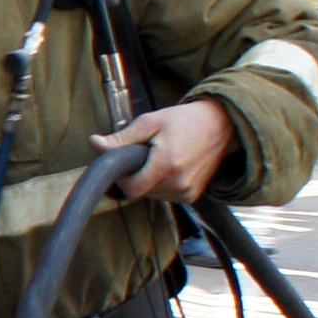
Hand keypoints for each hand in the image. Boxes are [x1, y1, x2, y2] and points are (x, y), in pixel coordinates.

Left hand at [93, 99, 237, 205]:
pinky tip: (171, 166)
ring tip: (162, 158)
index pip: (131, 189)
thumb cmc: (186, 120)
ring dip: (150, 180)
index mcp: (167, 164)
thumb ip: (122, 138)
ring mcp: (187, 192)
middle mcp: (179, 183)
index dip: (123, 178)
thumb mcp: (150, 122)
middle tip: (147, 153)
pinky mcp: (192, 196)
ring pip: (152, 195)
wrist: (222, 125)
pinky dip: (163, 184)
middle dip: (137, 174)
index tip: (126, 163)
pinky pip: (166, 196)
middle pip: (140, 191)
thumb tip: (95, 143)